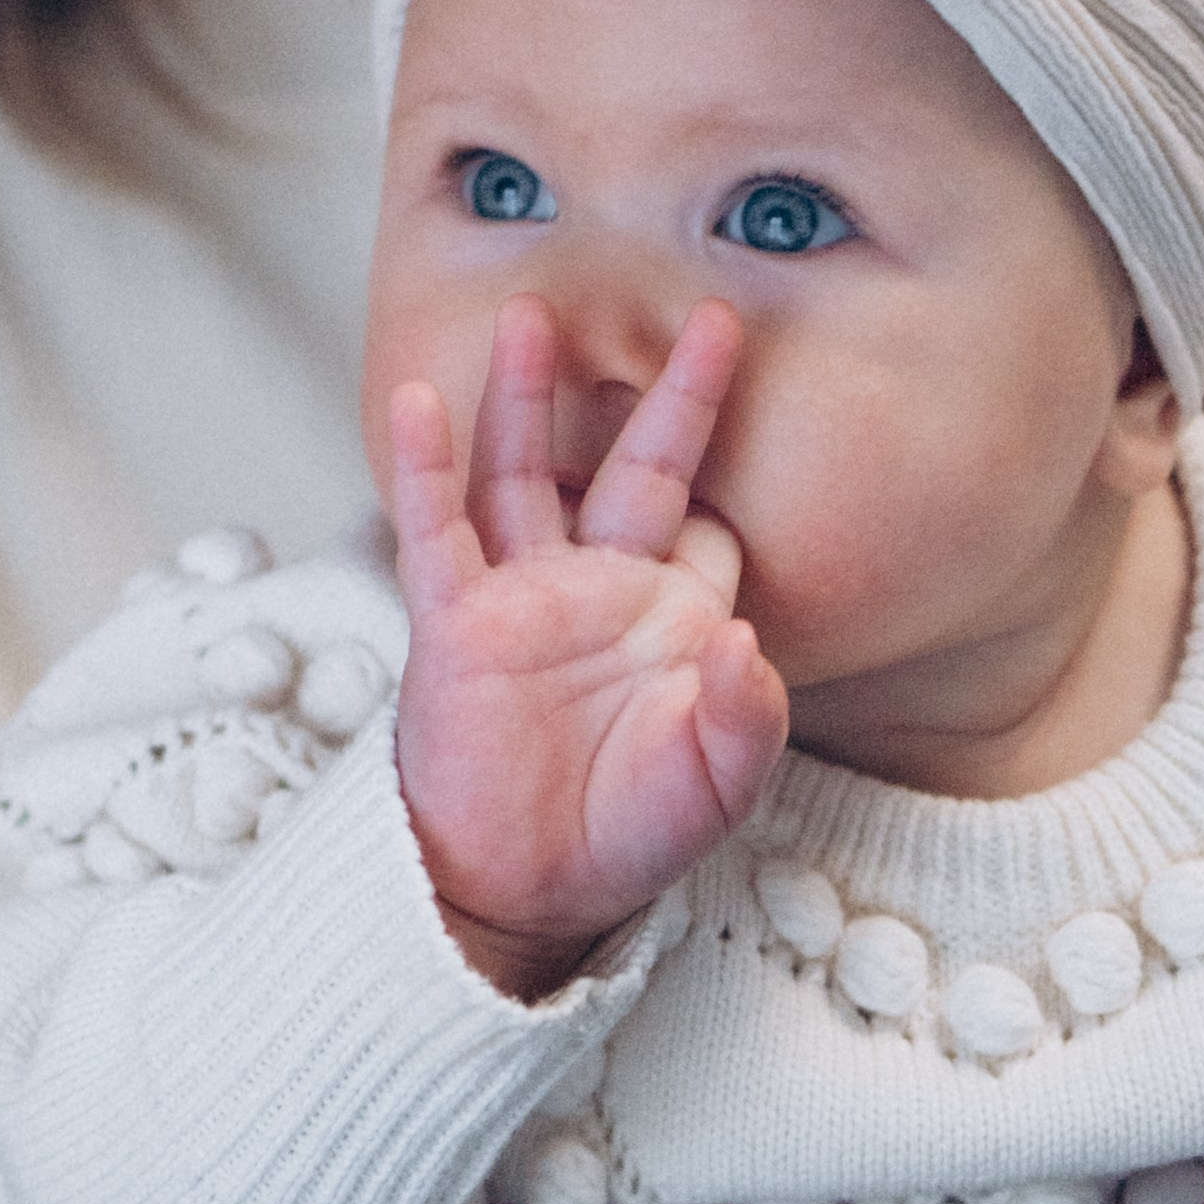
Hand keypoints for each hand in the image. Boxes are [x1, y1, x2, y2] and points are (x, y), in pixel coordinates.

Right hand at [389, 292, 786, 995]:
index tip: (782, 437)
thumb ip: (744, 720)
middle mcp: (602, 591)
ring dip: (530, 396)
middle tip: (716, 316)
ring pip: (527, 473)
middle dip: (675, 398)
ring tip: (536, 315)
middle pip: (640, 470)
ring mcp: (524, 597)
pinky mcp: (454, 620)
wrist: (524, 888)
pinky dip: (424, 464)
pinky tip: (421, 398)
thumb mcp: (713, 788)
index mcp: (674, 622)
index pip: (715, 535)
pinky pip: (436, 528)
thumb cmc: (628, 835)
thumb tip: (744, 642)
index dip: (737, 504)